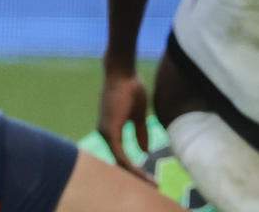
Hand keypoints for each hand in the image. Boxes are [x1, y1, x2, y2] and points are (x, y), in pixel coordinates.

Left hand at [97, 67, 152, 181]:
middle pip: (119, 163)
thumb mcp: (138, 115)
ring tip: (151, 183)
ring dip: (135, 175)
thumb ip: (139, 133)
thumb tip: (144, 151)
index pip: (121, 157)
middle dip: (136, 177)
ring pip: (119, 162)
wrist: (123, 73)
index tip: (150, 178)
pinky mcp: (109, 131)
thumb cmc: (130, 89)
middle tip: (153, 186)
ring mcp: (105, 133)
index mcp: (111, 130)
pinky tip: (142, 173)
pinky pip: (120, 155)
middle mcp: (105, 134)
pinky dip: (131, 166)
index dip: (135, 169)